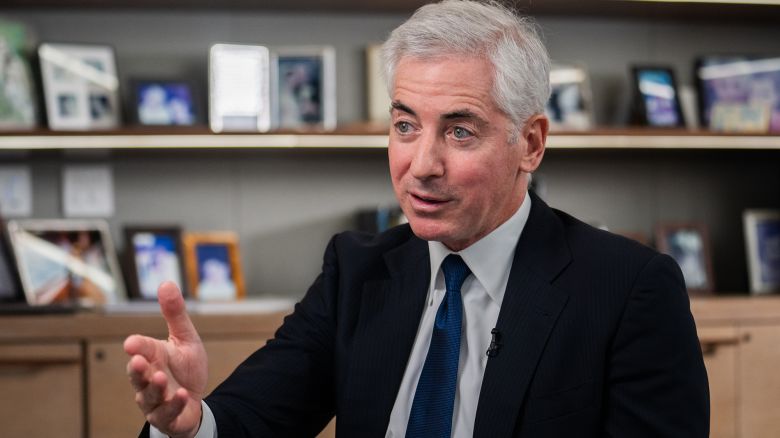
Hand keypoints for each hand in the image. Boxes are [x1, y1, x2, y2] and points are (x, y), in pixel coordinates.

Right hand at [124, 281, 207, 437]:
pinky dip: (173, 404)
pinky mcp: (167, 417)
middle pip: (137, 375)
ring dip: (153, 387)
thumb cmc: (185, 368)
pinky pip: (167, 414)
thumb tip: (166, 282)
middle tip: (138, 361)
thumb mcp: (185, 338)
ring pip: (148, 396)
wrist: (195, 400)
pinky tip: (181, 395)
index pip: (142, 350)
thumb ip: (175, 314)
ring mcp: (155, 401)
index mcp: (153, 357)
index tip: (131, 342)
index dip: (137, 346)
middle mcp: (148, 379)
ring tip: (160, 378)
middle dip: (136, 369)